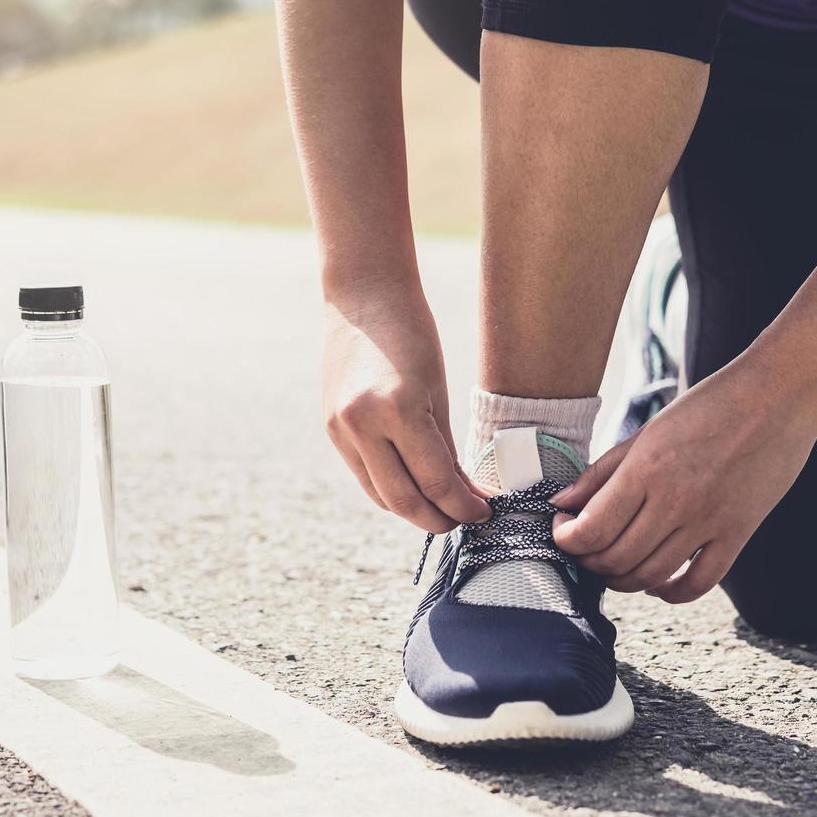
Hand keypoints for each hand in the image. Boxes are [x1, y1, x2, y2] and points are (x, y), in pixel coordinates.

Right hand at [322, 284, 489, 531]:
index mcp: (397, 409)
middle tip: (465, 522)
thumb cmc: (413, 334)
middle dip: (438, 519)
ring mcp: (340, 429)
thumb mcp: (439, 391)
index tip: (485, 512)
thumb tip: (462, 494)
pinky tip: (415, 489)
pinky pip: (365, 475)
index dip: (463, 506)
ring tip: (443, 510)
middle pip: (402, 500)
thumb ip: (446, 448)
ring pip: (379, 494)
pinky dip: (390, 488)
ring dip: (413, 509)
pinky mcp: (332, 428)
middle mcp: (361, 424)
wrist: (363, 294)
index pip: (435, 480)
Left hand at [550, 357, 816, 601]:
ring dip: (623, 580)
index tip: (562, 531)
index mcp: (646, 468)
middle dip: (589, 561)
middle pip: (615, 558)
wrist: (780, 393)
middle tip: (585, 549)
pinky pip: (698, 583)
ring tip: (614, 565)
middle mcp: (675, 500)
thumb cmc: (713, 404)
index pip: (591, 529)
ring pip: (650, 575)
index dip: (567, 539)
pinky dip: (671, 592)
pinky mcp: (738, 533)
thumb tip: (563, 503)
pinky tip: (658, 583)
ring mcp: (708, 521)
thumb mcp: (648, 431)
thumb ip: (602, 471)